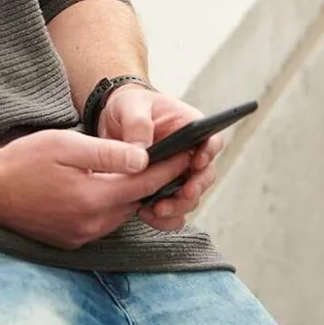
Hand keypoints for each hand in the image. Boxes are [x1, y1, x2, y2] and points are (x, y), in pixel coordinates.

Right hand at [0, 128, 194, 249]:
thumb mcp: (65, 145)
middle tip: (173, 159)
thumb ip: (107, 154)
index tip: (189, 152)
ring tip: (144, 172)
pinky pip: (104, 222)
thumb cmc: (24, 161)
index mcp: (93, 198)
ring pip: (122, 214)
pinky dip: (113, 205)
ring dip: (133, 195)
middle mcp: (92, 224)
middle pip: (138, 202)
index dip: (170, 167)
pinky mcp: (72, 241)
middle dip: (156, 182)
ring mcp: (82, 236)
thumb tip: (144, 159)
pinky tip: (109, 188)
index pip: (146, 183)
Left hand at [98, 85, 224, 232]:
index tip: (196, 162)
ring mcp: (178, 174)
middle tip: (183, 195)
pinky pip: (171, 210)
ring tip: (158, 209)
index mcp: (190, 128)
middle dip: (195, 188)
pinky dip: (162, 217)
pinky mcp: (162, 189)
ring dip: (178, 206)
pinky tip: (146, 214)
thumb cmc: (129, 107)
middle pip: (205, 175)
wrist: (112, 122)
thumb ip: (138, 126)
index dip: (209, 153)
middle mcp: (189, 154)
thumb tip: (142, 156)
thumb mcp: (131, 107)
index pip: (212, 141)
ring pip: (190, 197)